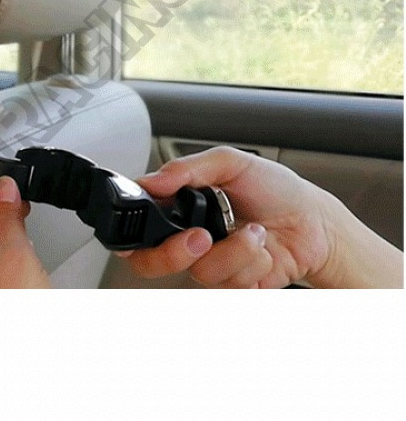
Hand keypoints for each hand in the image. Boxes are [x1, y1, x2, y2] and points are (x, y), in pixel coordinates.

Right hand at [123, 146, 338, 287]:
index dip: (131, 228)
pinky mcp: (233, 284)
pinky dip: (251, 265)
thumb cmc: (275, 189)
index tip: (148, 224)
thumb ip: (187, 168)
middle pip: (150, 261)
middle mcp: (187, 236)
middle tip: (201, 237)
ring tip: (254, 232)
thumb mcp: (231, 162)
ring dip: (235, 252)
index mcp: (179, 204)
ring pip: (199, 273)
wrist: (316, 222)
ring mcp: (209, 262)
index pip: (139, 220)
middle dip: (173, 253)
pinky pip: (229, 285)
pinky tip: (262, 250)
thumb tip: (153, 180)